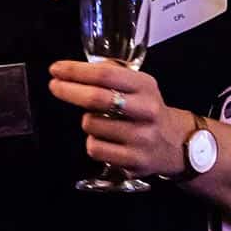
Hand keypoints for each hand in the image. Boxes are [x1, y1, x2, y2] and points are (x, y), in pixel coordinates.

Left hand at [48, 60, 189, 178]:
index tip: (56, 69)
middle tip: (55, 86)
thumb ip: (111, 74)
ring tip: (99, 121)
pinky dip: (93, 142)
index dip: (76, 71)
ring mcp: (141, 138)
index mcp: (145, 86)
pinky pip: (95, 148)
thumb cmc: (146, 110)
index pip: (105, 74)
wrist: (175, 143)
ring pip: (91, 125)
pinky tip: (104, 139)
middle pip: (96, 99)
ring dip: (86, 121)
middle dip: (68, 91)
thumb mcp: (138, 85)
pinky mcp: (135, 161)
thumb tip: (74, 70)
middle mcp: (146, 111)